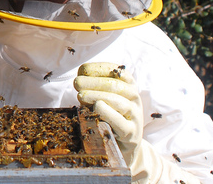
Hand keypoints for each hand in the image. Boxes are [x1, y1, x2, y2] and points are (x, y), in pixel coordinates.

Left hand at [74, 62, 199, 183]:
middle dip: (94, 82)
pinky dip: (108, 113)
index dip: (99, 69)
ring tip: (81, 96)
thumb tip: (79, 81)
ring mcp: (135, 116)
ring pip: (118, 102)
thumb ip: (93, 89)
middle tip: (76, 83)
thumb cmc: (107, 116)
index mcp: (129, 86)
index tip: (82, 70)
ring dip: (97, 96)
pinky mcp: (131, 133)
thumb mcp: (101, 98)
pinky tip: (96, 108)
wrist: (122, 144)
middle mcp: (134, 98)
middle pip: (116, 86)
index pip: (117, 72)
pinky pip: (120, 122)